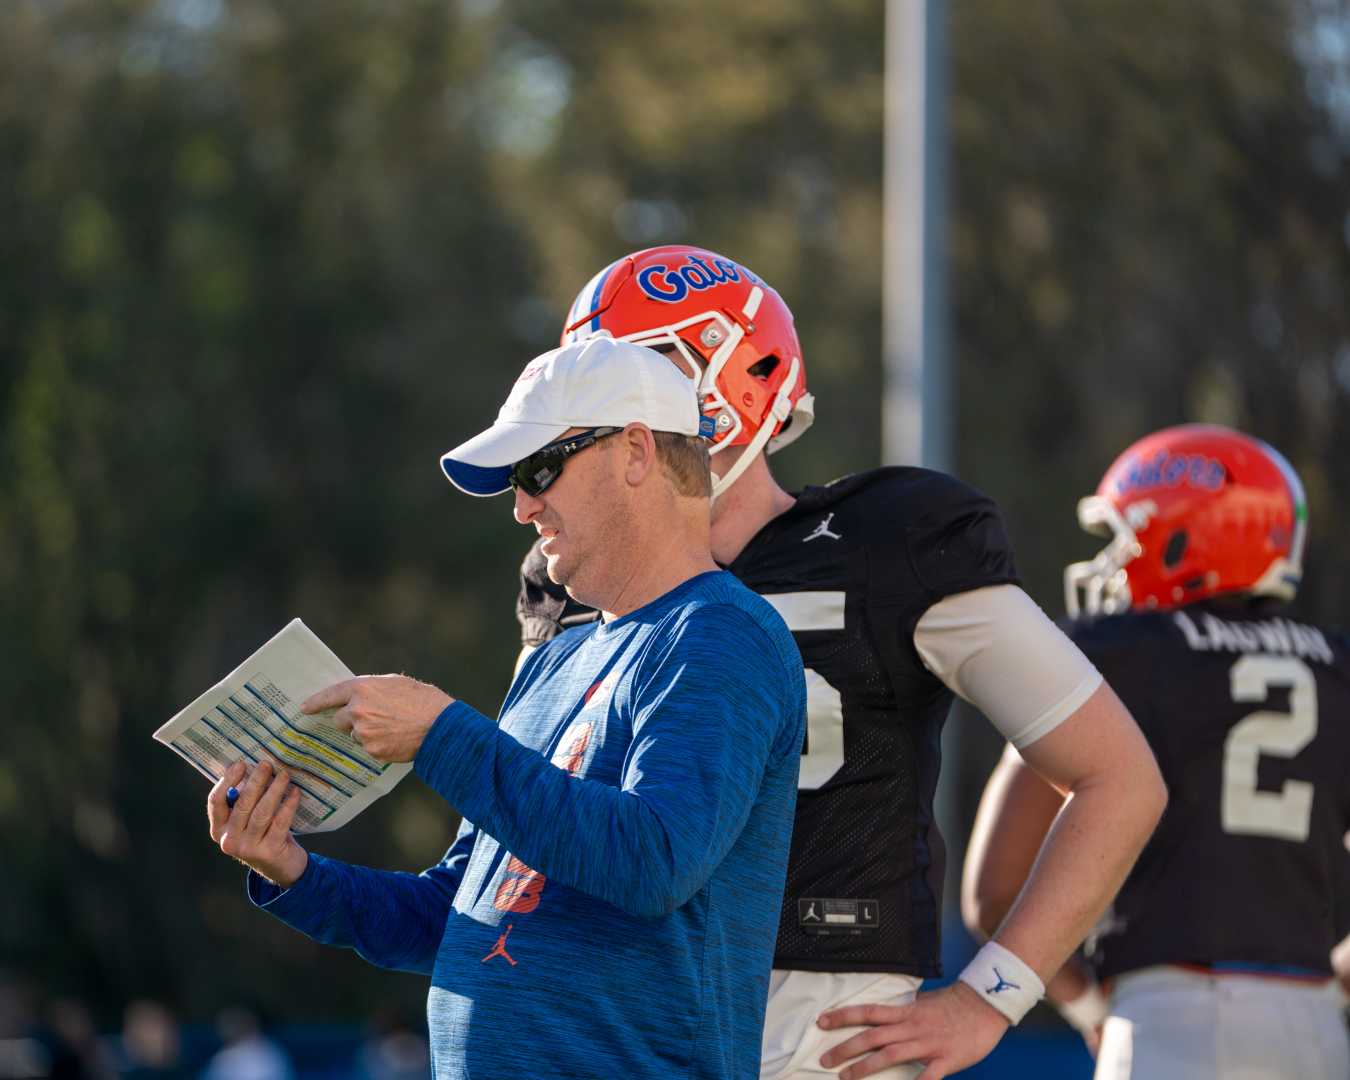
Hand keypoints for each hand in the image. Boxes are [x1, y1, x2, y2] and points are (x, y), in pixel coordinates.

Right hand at [207, 760, 307, 886]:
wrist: (280, 867)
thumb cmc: (262, 835)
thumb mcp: (246, 821)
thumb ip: (242, 800)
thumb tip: (250, 767)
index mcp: (218, 830)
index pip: (215, 802)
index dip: (227, 780)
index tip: (241, 763)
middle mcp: (229, 840)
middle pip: (242, 804)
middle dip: (255, 781)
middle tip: (267, 764)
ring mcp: (248, 848)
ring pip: (261, 812)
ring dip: (274, 790)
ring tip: (284, 775)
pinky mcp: (269, 851)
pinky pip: (280, 822)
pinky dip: (288, 804)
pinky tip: (295, 792)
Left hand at [301, 674, 452, 762]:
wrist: (440, 726)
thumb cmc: (422, 700)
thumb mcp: (395, 683)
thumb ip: (372, 689)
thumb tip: (359, 697)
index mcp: (362, 688)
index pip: (330, 695)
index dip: (316, 702)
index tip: (305, 708)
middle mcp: (358, 710)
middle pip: (340, 719)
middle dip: (349, 720)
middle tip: (369, 719)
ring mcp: (364, 732)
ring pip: (356, 735)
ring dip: (367, 733)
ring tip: (391, 728)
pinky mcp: (372, 750)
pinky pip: (368, 748)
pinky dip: (378, 745)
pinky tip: (395, 739)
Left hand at [817, 982, 1009, 1079]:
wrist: (984, 1004)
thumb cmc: (953, 1005)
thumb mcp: (922, 1003)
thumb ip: (903, 1013)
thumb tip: (883, 1018)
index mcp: (905, 1012)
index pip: (868, 1012)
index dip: (843, 1016)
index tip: (822, 1021)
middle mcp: (911, 1027)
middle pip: (872, 1037)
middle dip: (846, 1049)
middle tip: (824, 1061)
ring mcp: (928, 1044)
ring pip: (890, 1055)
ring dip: (866, 1068)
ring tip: (845, 1078)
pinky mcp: (946, 1060)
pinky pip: (928, 1076)